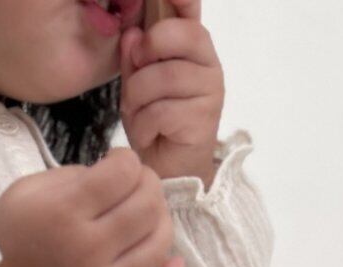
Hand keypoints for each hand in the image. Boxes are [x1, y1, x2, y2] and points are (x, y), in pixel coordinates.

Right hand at [0, 149, 184, 266]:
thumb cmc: (7, 239)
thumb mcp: (26, 191)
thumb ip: (73, 176)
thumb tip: (114, 175)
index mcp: (66, 212)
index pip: (125, 171)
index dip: (127, 159)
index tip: (117, 165)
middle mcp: (88, 250)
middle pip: (148, 205)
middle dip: (149, 185)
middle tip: (136, 188)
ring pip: (158, 246)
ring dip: (162, 223)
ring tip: (148, 218)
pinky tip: (173, 262)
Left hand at [118, 0, 224, 185]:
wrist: (168, 174)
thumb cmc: (154, 126)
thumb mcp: (136, 85)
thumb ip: (133, 58)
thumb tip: (131, 35)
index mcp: (193, 48)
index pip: (188, 11)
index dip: (176, 0)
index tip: (158, 2)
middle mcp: (208, 63)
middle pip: (175, 35)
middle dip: (145, 54)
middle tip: (135, 77)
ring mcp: (210, 90)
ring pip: (162, 76)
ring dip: (138, 99)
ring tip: (139, 115)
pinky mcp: (204, 119)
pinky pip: (161, 110)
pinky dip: (144, 126)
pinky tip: (149, 135)